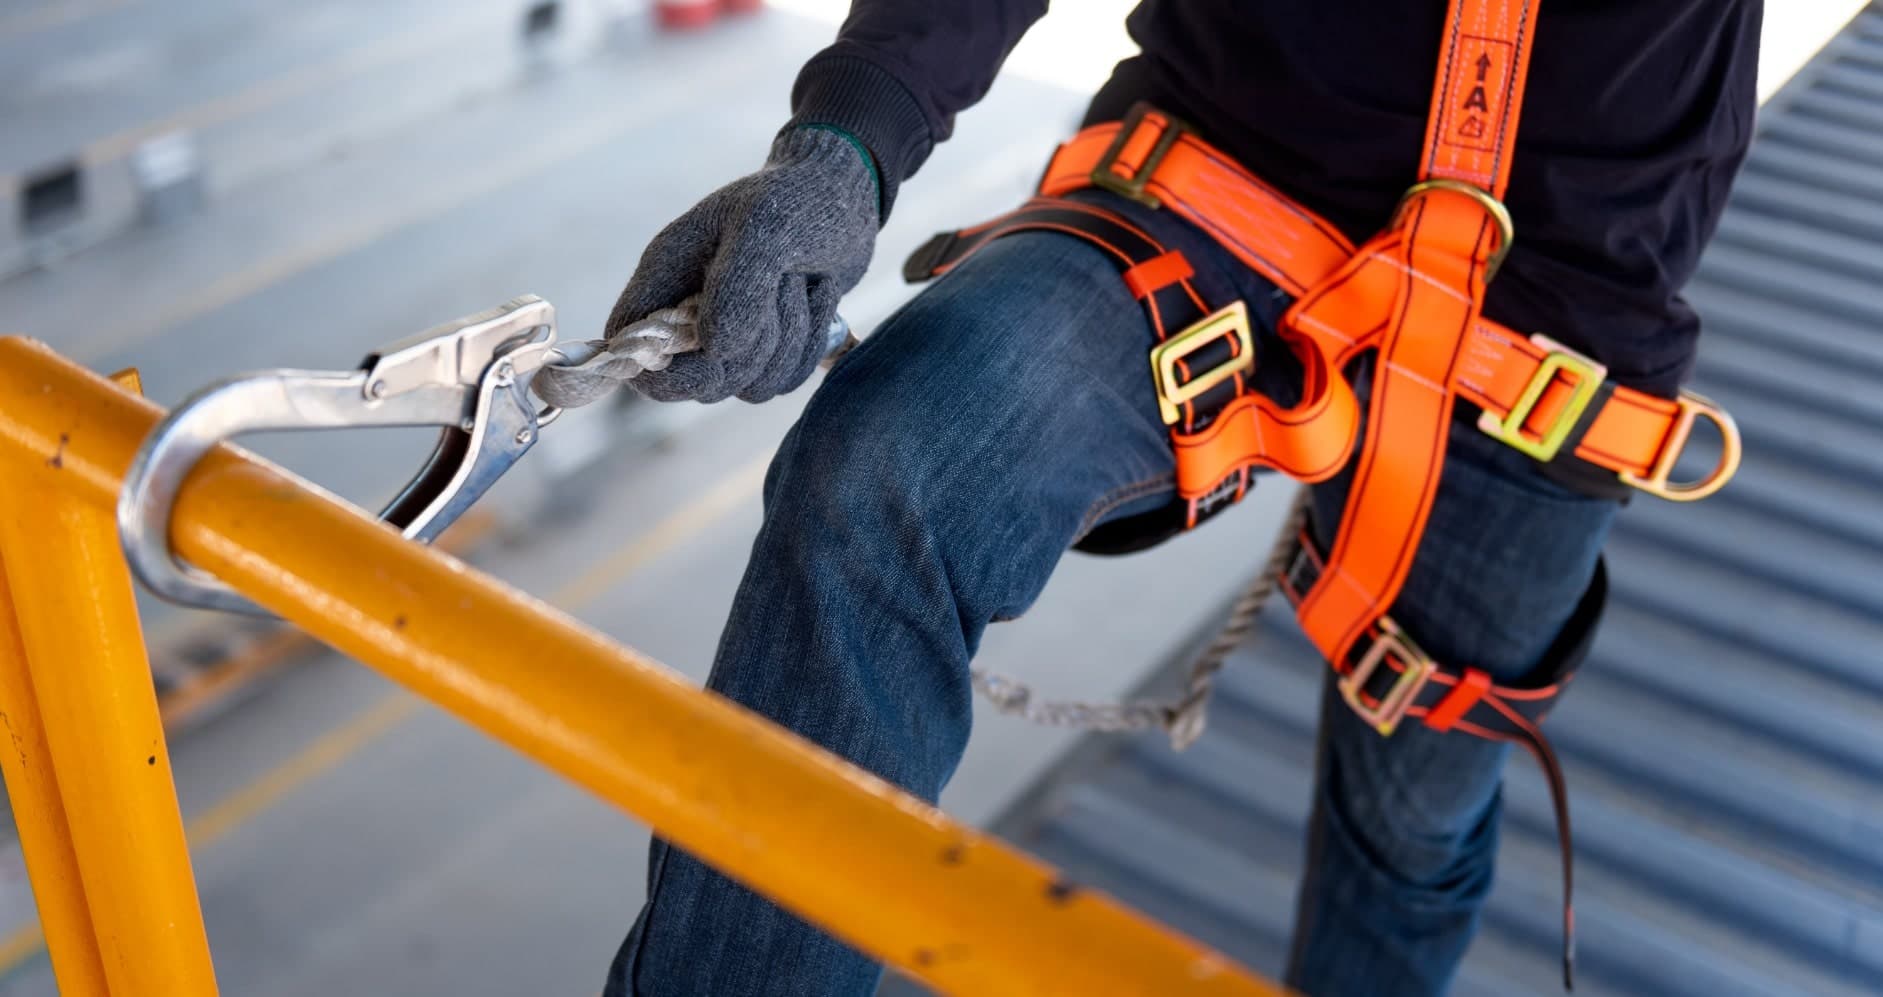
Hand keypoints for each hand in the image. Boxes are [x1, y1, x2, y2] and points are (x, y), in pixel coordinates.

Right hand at [609, 126, 877, 402]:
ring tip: (800, 284)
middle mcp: (689, 311)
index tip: (710, 345)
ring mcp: (729, 334)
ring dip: (789, 342)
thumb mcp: (766, 227)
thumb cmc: (797, 198)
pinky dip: (809, 347)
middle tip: (781, 289)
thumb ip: (736, 287)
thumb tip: (718, 349)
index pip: (627, 342)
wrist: (845, 192)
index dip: (656, 364)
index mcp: (666, 274)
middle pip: (695, 381)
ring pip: (747, 386)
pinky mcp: (766, 347)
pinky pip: (782, 382)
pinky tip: (816, 296)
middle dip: (749, 350)